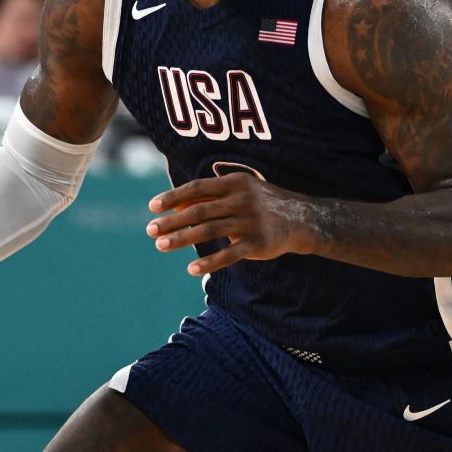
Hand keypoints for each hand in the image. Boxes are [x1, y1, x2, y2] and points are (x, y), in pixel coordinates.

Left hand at [146, 173, 313, 276]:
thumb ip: (209, 197)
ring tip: (161, 246)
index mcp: (234, 183)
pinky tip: (191, 268)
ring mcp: (251, 221)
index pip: (197, 188)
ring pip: (209, 230)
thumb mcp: (238, 193)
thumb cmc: (261, 204)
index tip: (152, 207)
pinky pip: (230, 254)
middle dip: (172, 221)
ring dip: (182, 239)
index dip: (173, 197)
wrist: (302, 220)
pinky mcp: (258, 243)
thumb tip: (175, 206)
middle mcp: (242, 199)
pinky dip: (210, 261)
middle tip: (150, 230)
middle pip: (199, 210)